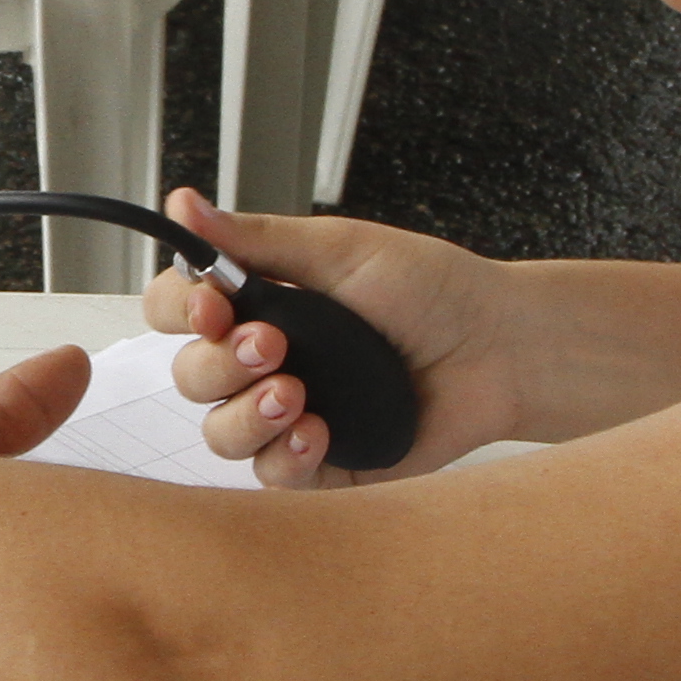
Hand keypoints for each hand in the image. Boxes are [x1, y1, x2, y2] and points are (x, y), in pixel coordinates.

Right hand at [140, 190, 510, 484]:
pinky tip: (318, 432)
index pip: (179, 308)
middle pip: (190, 375)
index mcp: (260, 301)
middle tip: (275, 345)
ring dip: (245, 415)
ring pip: (220, 433)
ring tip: (294, 395)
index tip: (213, 306)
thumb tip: (183, 204)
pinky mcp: (321, 464)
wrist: (501, 349)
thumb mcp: (342, 250)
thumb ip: (256, 239)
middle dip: (220, 363)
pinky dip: (284, 455)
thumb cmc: (433, 291)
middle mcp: (265, 361)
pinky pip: (271, 475)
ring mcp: (289, 414)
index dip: (181, 311)